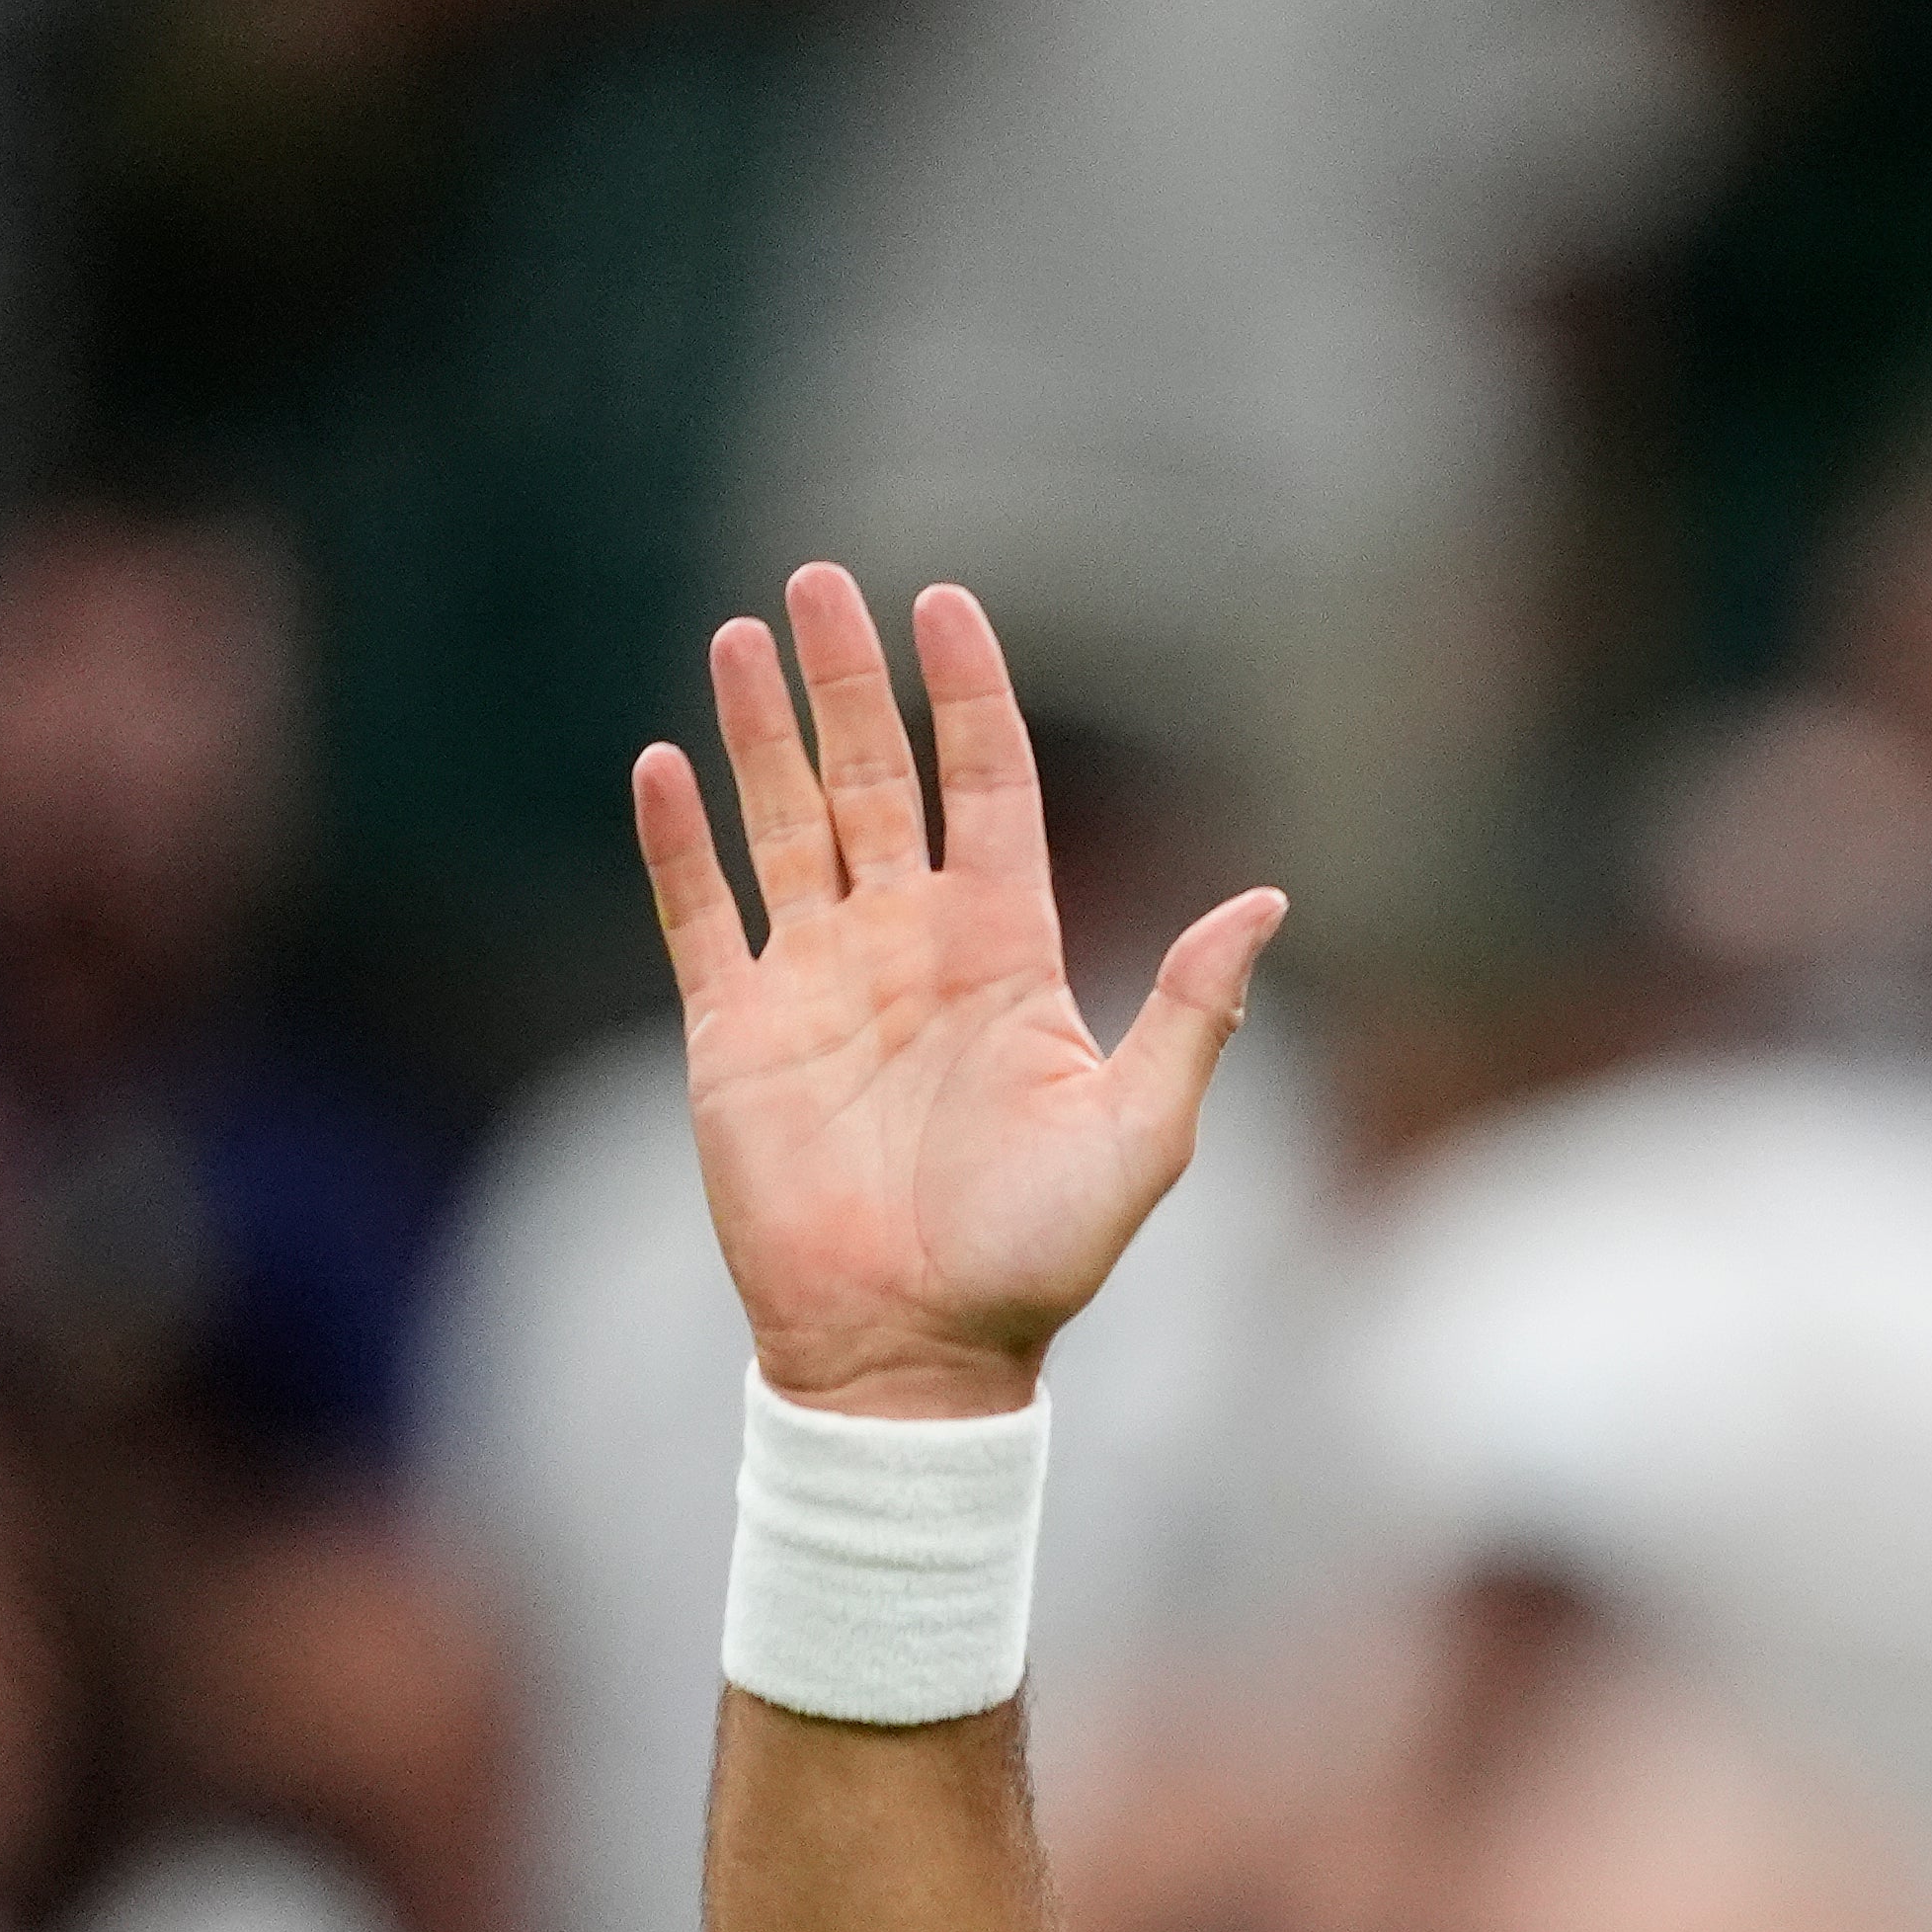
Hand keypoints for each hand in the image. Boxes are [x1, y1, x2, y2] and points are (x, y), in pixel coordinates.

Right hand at [635, 568, 1280, 1419]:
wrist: (919, 1351)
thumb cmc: (1039, 1256)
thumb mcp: (1145, 1129)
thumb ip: (1195, 1008)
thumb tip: (1267, 900)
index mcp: (1004, 953)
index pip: (984, 788)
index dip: (967, 698)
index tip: (945, 605)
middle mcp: (907, 947)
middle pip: (872, 779)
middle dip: (846, 681)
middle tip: (818, 580)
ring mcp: (817, 982)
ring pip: (782, 822)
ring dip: (760, 730)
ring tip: (738, 632)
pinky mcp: (736, 1034)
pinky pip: (701, 916)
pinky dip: (679, 843)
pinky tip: (664, 762)